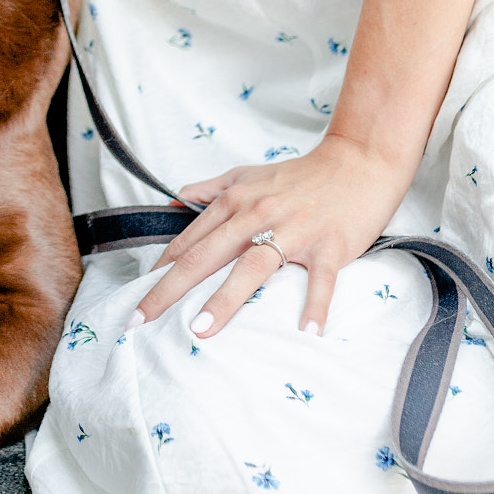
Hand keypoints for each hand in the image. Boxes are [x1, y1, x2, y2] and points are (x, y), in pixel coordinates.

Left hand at [130, 136, 412, 339]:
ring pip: (252, 267)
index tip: (136, 297)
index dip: (160, 270)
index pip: (190, 241)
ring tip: (201, 329)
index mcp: (235, 202)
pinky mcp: (329, 246)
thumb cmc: (301, 175)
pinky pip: (320, 280)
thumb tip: (177, 199)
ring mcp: (294, 232)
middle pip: (206, 256)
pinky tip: (307, 331)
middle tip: (141, 319)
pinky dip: (314, 305)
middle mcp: (257, 215)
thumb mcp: (248, 174)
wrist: (357, 161)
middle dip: (170, 289)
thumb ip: (211, 188)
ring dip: (225, 299)